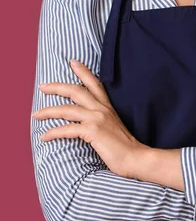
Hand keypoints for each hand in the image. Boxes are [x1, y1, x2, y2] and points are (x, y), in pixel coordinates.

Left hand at [32, 59, 147, 178]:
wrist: (135, 158)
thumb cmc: (125, 148)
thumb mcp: (113, 128)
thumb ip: (102, 122)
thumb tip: (86, 125)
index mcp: (108, 108)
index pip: (95, 85)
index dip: (84, 72)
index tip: (73, 62)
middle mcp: (102, 110)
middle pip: (76, 91)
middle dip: (57, 87)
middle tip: (43, 86)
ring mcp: (97, 119)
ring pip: (66, 109)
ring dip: (48, 111)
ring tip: (35, 115)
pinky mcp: (93, 131)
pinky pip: (66, 129)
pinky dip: (53, 132)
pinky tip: (44, 136)